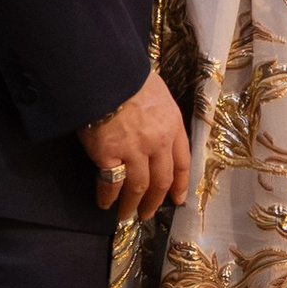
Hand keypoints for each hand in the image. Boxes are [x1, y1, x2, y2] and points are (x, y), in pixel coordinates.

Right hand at [79, 71, 188, 226]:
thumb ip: (160, 115)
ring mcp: (133, 151)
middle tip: (147, 214)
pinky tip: (104, 203)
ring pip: (137, 187)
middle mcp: (158, 142)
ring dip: (131, 205)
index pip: (182, 161)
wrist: (104, 72)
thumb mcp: (157, 92)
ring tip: (125, 215)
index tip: (178, 199)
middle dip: (155, 201)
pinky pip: (110, 183)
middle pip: (161, 180)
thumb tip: (156, 127)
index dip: (180, 184)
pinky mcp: (108, 155)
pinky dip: (107, 197)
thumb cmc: (129, 75)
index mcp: (172, 124)